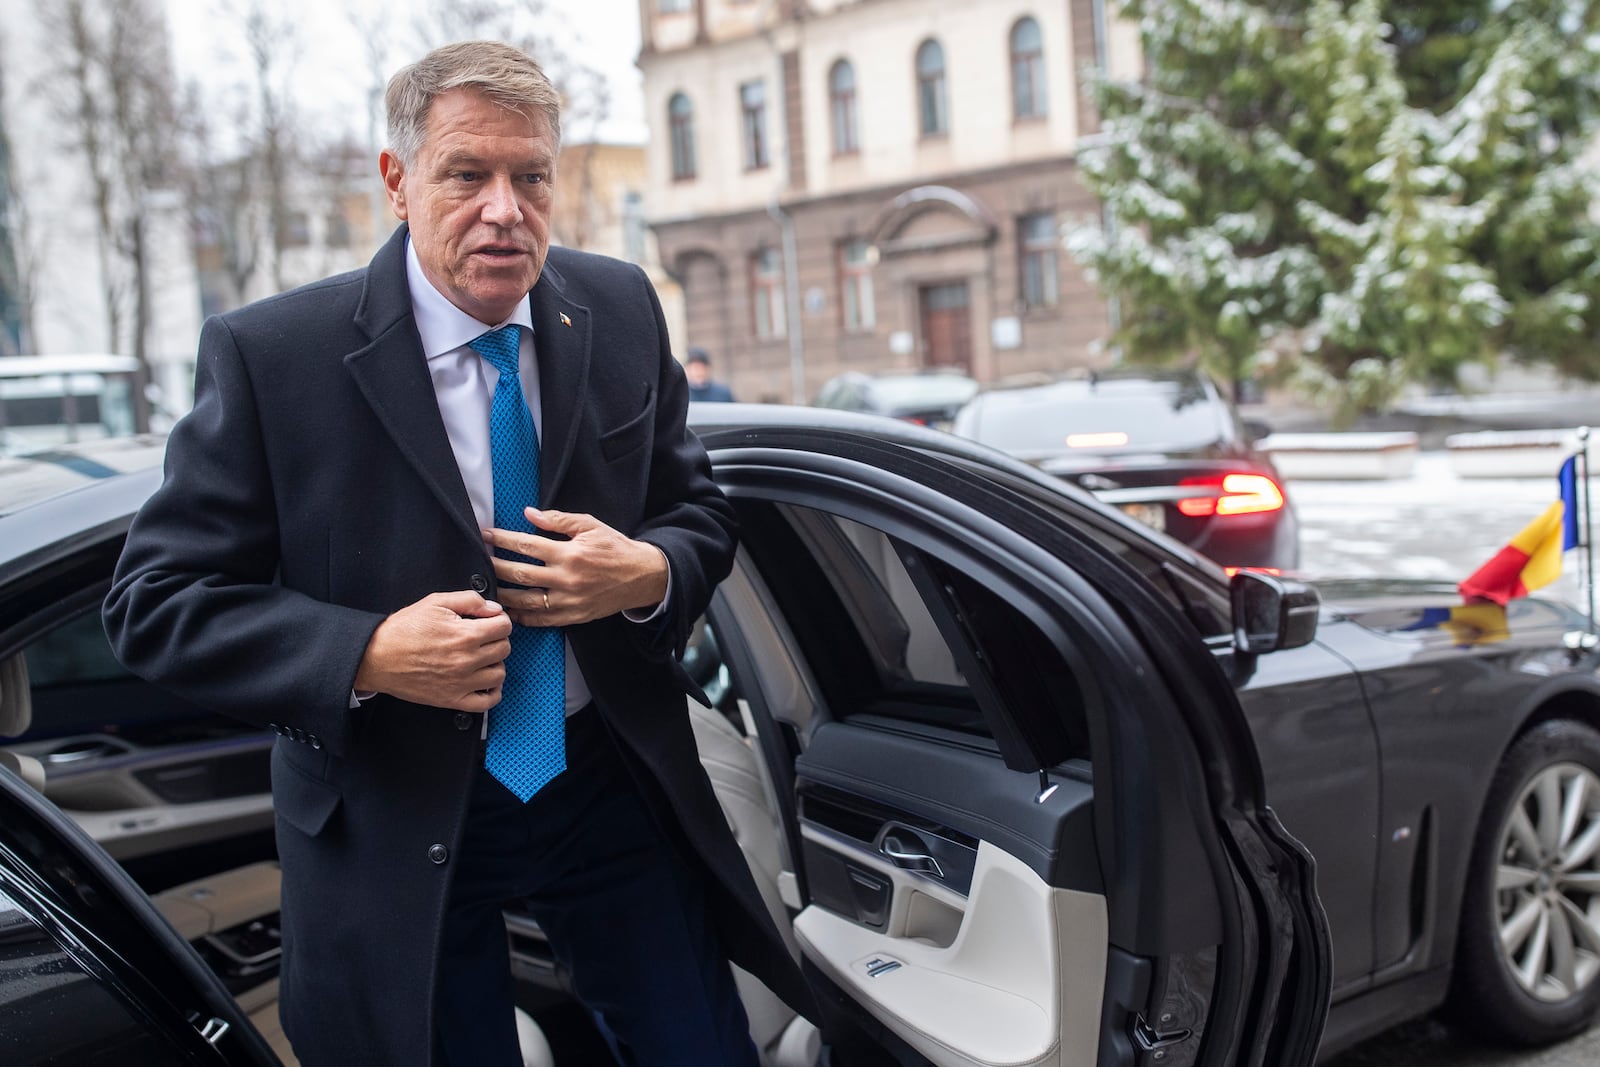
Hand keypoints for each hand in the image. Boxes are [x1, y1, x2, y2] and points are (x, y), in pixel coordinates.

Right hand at [354, 591, 512, 711]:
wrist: (376, 657)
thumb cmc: (402, 630)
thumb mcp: (435, 602)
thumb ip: (469, 600)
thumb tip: (494, 608)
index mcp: (464, 635)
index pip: (504, 626)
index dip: (498, 620)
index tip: (489, 622)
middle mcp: (466, 660)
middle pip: (504, 649)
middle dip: (496, 639)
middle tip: (482, 638)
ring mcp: (460, 683)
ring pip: (499, 674)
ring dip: (494, 664)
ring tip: (481, 658)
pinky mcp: (452, 700)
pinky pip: (487, 702)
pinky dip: (492, 692)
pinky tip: (484, 682)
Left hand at [482, 508, 668, 627]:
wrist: (642, 576)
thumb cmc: (615, 548)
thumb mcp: (590, 526)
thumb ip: (558, 520)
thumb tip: (529, 514)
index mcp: (571, 553)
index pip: (527, 545)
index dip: (502, 539)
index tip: (486, 535)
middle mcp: (568, 579)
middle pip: (520, 574)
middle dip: (495, 566)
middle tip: (480, 561)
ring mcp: (570, 601)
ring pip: (526, 601)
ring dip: (503, 594)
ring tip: (487, 588)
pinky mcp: (574, 616)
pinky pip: (541, 619)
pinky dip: (523, 616)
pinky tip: (510, 609)